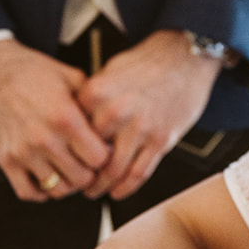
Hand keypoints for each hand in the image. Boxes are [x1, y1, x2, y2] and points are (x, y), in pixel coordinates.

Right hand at [0, 38, 111, 200]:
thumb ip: (93, 103)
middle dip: (89, 172)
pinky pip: (28, 192)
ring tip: (69, 169)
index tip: (101, 149)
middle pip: (82, 179)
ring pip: (58, 190)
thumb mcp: (71, 77)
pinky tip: (48, 176)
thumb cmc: (33, 71)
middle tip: (87, 162)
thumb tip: (112, 127)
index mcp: (66, 119)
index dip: (105, 156)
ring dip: (68, 183)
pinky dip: (41, 191)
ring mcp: (23, 153)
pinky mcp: (5, 160)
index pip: (100, 159)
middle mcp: (45, 140)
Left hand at [75, 29, 223, 200]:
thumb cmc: (147, 62)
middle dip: (81, 171)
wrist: (184, 56)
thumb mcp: (109, 71)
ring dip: (101, 186)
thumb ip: (91, 99)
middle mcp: (115, 111)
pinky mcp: (161, 140)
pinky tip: (118, 192)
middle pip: (88, 154)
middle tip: (76, 179)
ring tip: (94, 191)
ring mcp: (140, 127)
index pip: (71, 131)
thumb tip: (75, 124)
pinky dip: (126, 188)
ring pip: (113, 170)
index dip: (66, 148)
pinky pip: (139, 173)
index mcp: (96, 92)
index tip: (63, 158)